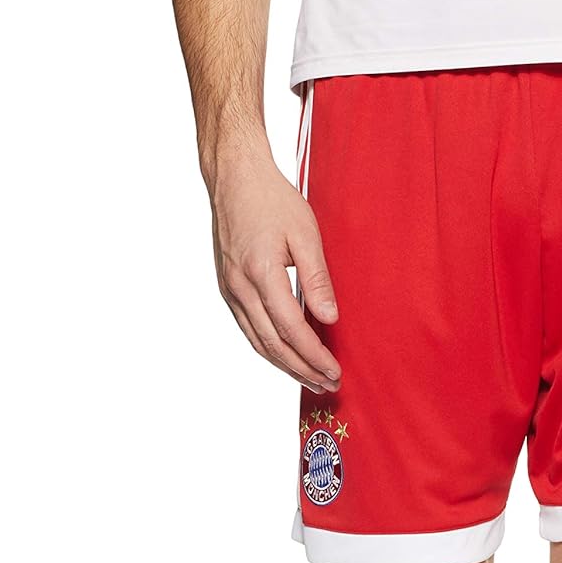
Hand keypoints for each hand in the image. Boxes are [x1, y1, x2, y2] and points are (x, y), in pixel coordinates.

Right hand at [207, 149, 340, 392]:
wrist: (233, 177)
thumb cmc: (271, 199)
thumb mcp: (305, 233)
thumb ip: (317, 278)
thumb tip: (330, 319)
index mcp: (261, 273)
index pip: (292, 329)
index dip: (314, 356)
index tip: (334, 372)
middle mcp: (241, 287)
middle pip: (273, 344)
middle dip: (303, 369)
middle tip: (328, 385)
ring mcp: (230, 290)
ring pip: (257, 342)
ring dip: (286, 366)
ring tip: (311, 380)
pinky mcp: (227, 288)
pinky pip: (248, 329)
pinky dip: (269, 349)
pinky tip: (286, 358)